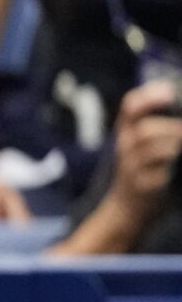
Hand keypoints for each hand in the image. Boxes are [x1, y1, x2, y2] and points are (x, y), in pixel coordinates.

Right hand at [106, 80, 181, 218]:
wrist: (126, 207)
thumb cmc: (141, 168)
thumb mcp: (139, 143)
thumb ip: (153, 123)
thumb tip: (176, 101)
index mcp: (126, 131)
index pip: (130, 105)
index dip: (149, 96)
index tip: (170, 94)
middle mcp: (125, 146)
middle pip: (144, 130)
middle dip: (170, 128)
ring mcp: (132, 167)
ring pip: (152, 149)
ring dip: (173, 145)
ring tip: (178, 147)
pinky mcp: (142, 185)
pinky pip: (157, 173)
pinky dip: (168, 166)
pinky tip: (171, 167)